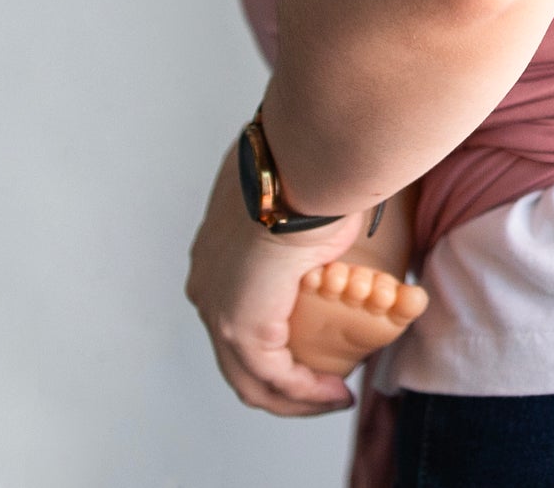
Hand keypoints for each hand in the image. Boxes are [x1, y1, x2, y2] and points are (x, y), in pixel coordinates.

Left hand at [185, 144, 367, 415]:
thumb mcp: (307, 188)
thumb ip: (310, 206)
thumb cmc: (314, 159)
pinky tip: (333, 393)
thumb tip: (347, 194)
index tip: (315, 342)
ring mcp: (217, 306)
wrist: (307, 157)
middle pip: (237, 352)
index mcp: (216, 251)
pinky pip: (272, 377)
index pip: (238, 309)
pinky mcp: (240, 326)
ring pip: (248, 375)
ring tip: (333, 397)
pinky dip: (303, 393)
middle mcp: (207, 283)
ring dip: (294, 395)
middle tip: (324, 385)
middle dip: (284, 376)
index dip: (275, 335)